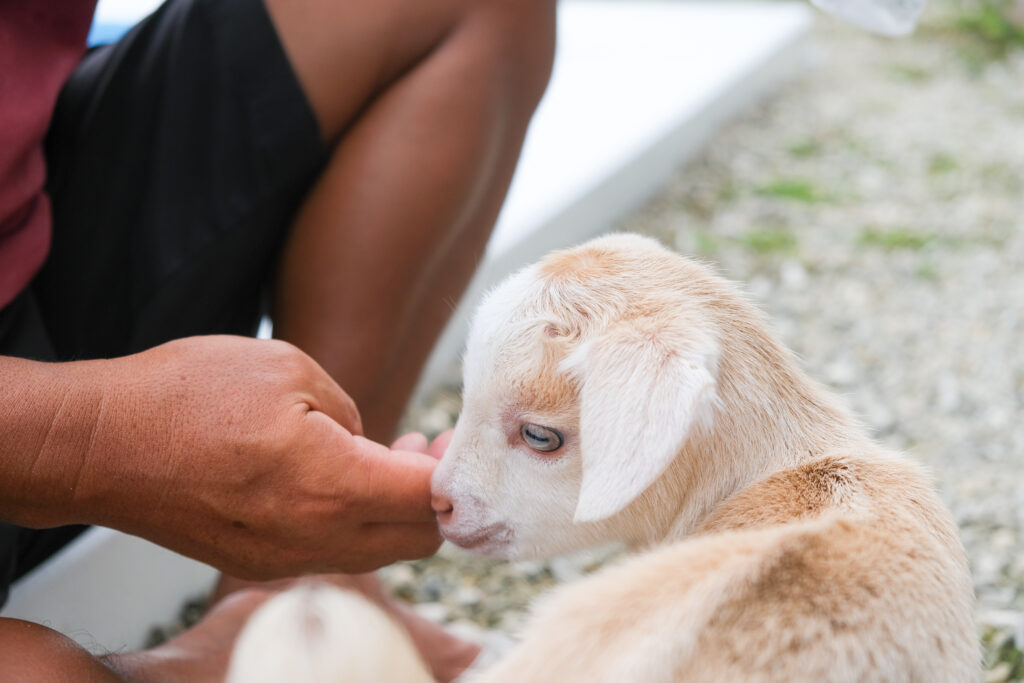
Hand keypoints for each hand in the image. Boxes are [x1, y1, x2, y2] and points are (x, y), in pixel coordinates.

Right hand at [68, 335, 441, 576]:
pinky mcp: (258, 562)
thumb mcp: (288, 370)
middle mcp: (314, 537)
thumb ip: (350, 414)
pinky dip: (357, 525)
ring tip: (390, 459)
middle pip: (413, 538)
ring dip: (396, 513)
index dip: (451, 469)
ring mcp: (283, 559)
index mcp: (331, 485)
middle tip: (428, 450)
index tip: (450, 441)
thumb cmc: (184, 396)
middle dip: (434, 497)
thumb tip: (369, 444)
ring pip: (376, 552)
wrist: (98, 446)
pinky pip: (333, 554)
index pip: (427, 497)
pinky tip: (345, 482)